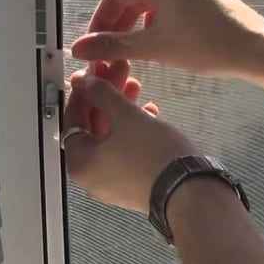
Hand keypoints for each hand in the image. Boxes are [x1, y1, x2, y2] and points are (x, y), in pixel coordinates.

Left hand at [64, 66, 196, 212]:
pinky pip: (126, 149)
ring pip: (112, 136)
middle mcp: (92, 176)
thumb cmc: (153, 154)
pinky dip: (133, 129)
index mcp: (80, 162)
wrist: (190, 191)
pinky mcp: (135, 183)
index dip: (84, 90)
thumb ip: (102, 94)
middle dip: (107, 95)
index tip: (93, 72)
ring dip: (122, 108)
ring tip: (136, 84)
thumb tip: (84, 82)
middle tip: (117, 72)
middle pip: (93, 126)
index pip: (73, 118)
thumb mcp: (126, 115)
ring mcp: (114, 182)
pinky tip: (149, 111)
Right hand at [71, 0, 263, 75]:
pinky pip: (167, 7)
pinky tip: (153, 47)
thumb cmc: (208, 45)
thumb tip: (79, 48)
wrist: (256, 50)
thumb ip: (113, 46)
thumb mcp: (154, 47)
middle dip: (116, 28)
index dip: (98, 23)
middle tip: (107, 54)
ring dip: (135, 29)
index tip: (91, 46)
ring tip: (128, 55)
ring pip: (149, 5)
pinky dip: (154, 26)